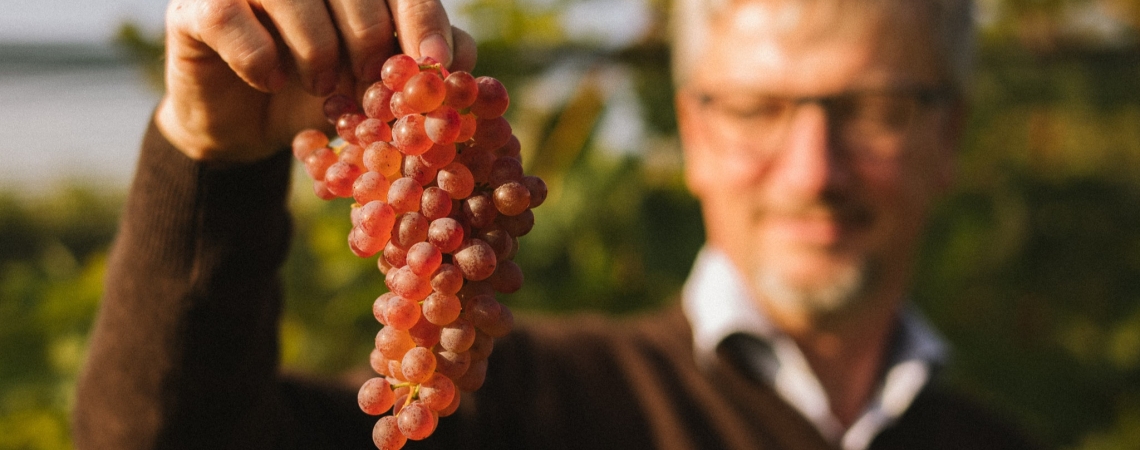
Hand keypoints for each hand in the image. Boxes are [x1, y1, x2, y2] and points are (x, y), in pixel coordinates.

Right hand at [155, 0, 477, 162]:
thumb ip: (421, 71)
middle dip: (367, 40)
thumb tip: (460, 64)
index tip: (432, 61)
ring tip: (322, 88)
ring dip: (317, 52)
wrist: (249, 128)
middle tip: (365, 85)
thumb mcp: (378, 89)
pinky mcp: (198, 8)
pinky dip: (259, 58)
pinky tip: (271, 80)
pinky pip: (231, 19)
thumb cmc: (324, 97)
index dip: (420, 17)